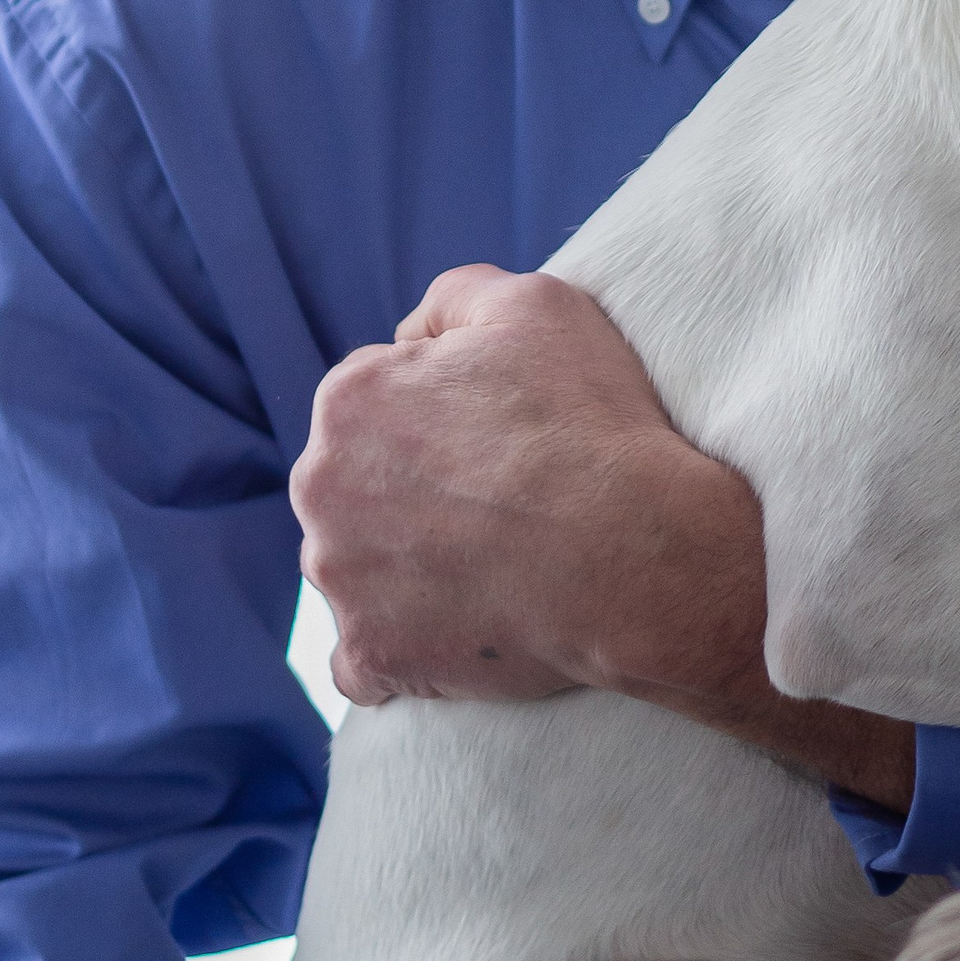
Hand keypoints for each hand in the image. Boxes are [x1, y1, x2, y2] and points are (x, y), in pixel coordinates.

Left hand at [292, 264, 915, 806]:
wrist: (638, 553)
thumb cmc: (592, 423)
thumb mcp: (534, 302)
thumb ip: (451, 300)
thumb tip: (408, 335)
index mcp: (350, 399)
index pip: (375, 404)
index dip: (441, 419)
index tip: (498, 442)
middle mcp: (321, 487)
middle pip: (355, 487)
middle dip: (408, 494)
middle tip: (495, 507)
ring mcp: (340, 579)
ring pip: (356, 569)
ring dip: (403, 570)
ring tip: (489, 569)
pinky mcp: (370, 655)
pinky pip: (364, 660)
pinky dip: (402, 651)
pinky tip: (461, 631)